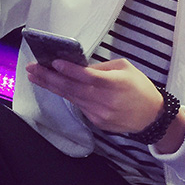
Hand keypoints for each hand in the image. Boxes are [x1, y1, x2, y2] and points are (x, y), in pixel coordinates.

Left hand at [26, 57, 162, 133]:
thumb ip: (101, 68)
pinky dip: (67, 95)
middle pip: (72, 89)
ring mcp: (99, 114)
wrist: (152, 116)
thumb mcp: (125, 68)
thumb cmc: (140, 87)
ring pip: (71, 98)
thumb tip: (78, 67)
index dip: (69, 70)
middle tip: (32, 69)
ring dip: (52, 86)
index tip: (53, 62)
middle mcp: (105, 100)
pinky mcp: (97, 121)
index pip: (87, 77)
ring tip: (36, 76)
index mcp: (115, 84)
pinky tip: (55, 86)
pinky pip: (79, 105)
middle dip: (49, 78)